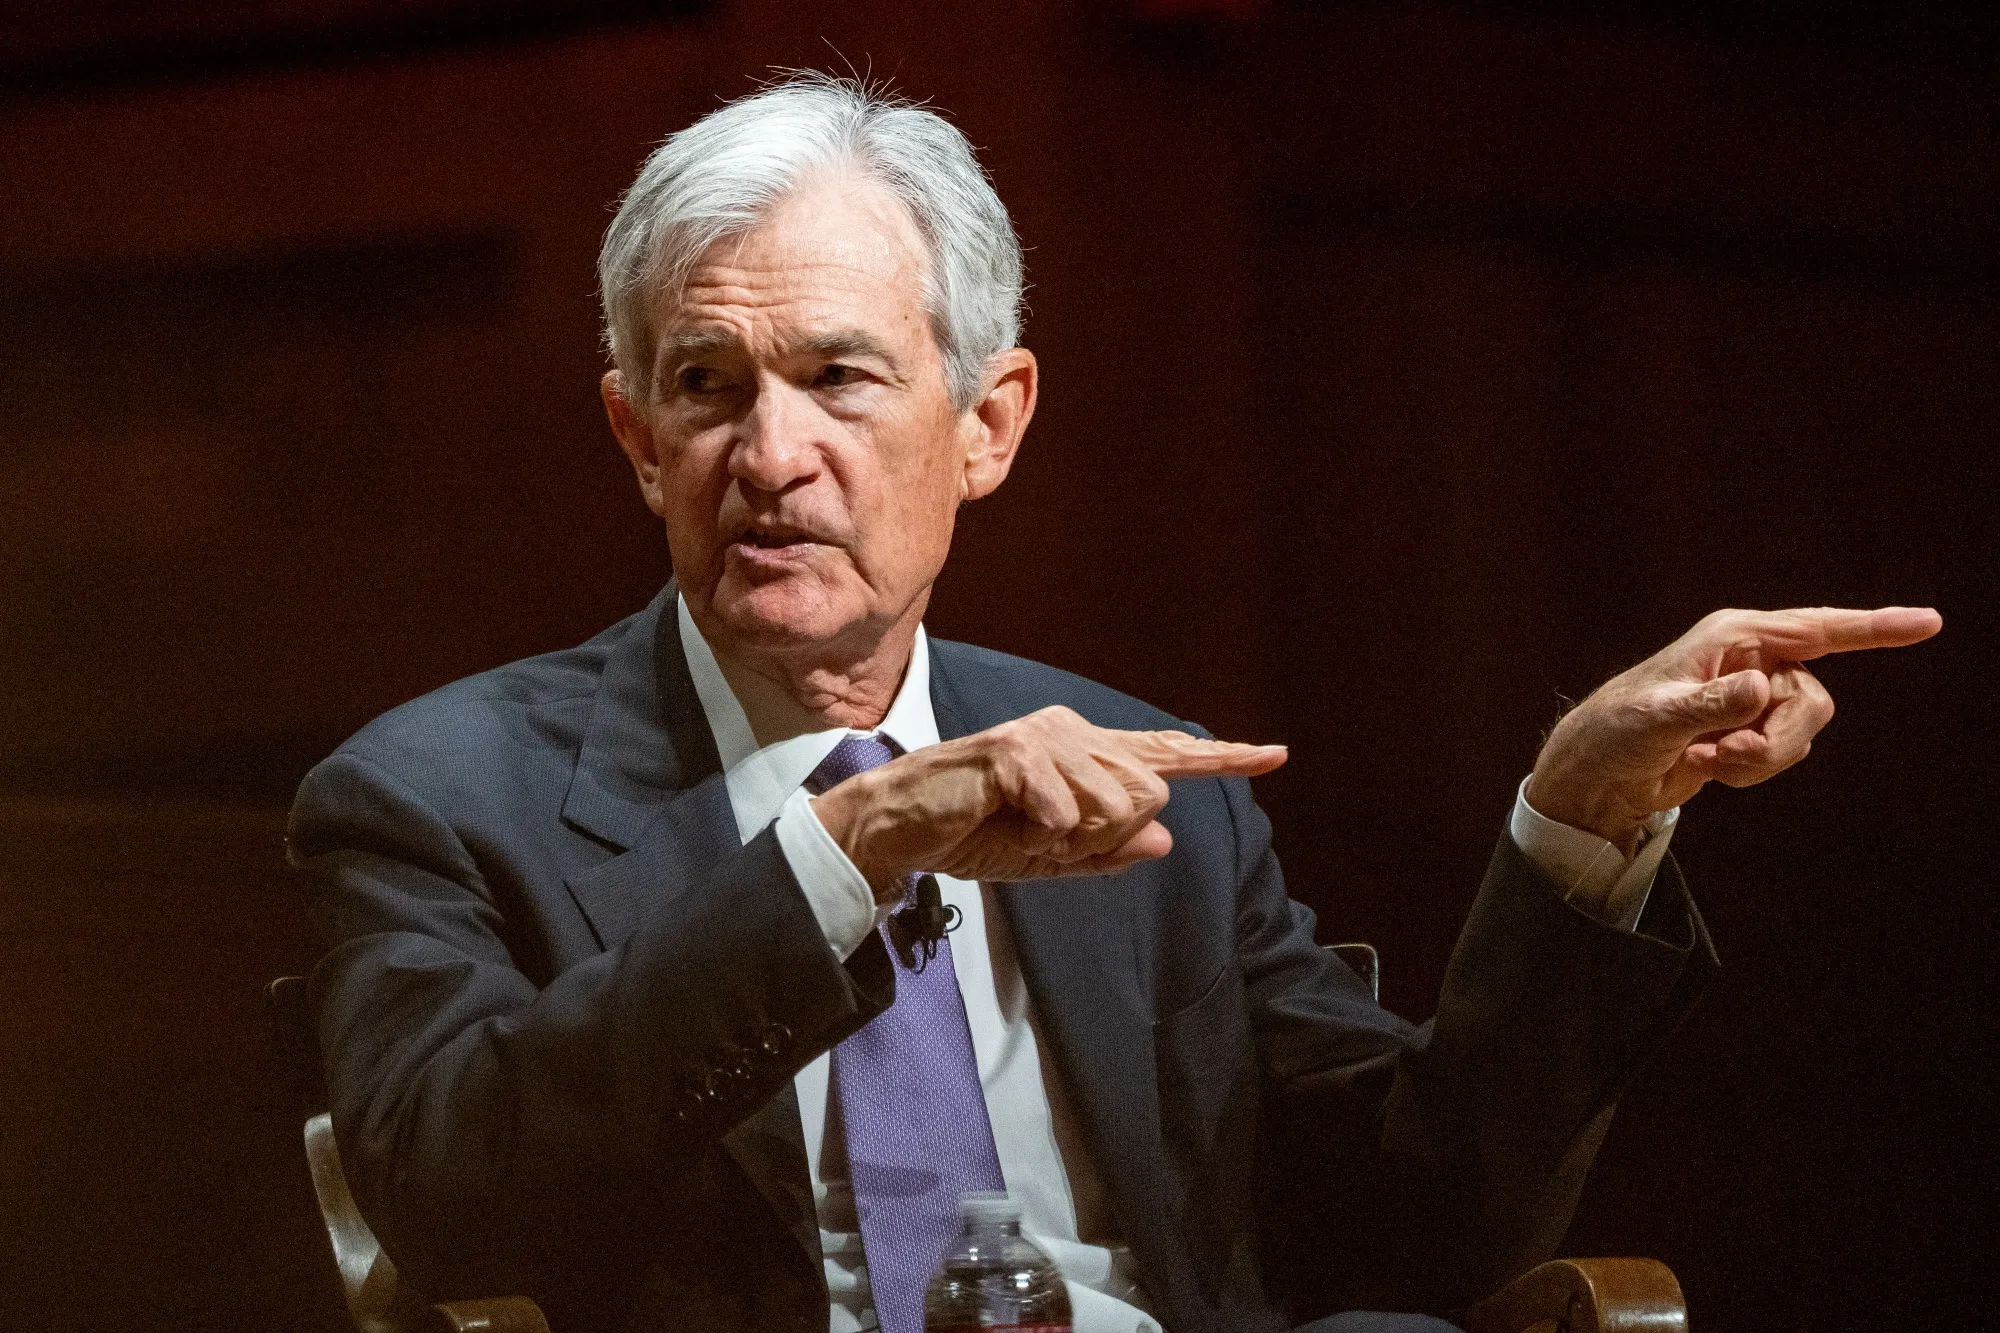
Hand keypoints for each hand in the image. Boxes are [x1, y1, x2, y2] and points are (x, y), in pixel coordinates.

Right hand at [809, 705, 1286, 898]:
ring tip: (1022, 827)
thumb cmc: (973, 834)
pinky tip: (1006, 824)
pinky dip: (1039, 838)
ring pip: (1115, 806)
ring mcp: (1046, 735)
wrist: (902, 828)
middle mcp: (1073, 731)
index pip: (1163, 755)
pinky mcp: (1019, 750)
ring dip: (1070, 839)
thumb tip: (1162, 841)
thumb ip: (1106, 852)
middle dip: (1105, 836)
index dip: (1223, 757)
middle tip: (1046, 839)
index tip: (1275, 753)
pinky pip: (1068, 816)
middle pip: (1146, 796)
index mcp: (1085, 752)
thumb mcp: (1050, 859)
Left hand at [1529, 606, 1941, 853]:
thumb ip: (1712, 705)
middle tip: (1727, 756)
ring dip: (1761, 758)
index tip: (1929, 623)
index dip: (1875, 628)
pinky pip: (1782, 752)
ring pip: (1803, 730)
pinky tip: (1708, 767)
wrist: (1598, 772)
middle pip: (1815, 700)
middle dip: (1780, 739)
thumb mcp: (1660, 719)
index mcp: (1732, 637)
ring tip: (1709, 761)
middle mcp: (1751, 659)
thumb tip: (1762, 687)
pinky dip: (1751, 770)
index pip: (1817, 629)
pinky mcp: (1749, 727)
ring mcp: (1753, 694)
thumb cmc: (1617, 732)